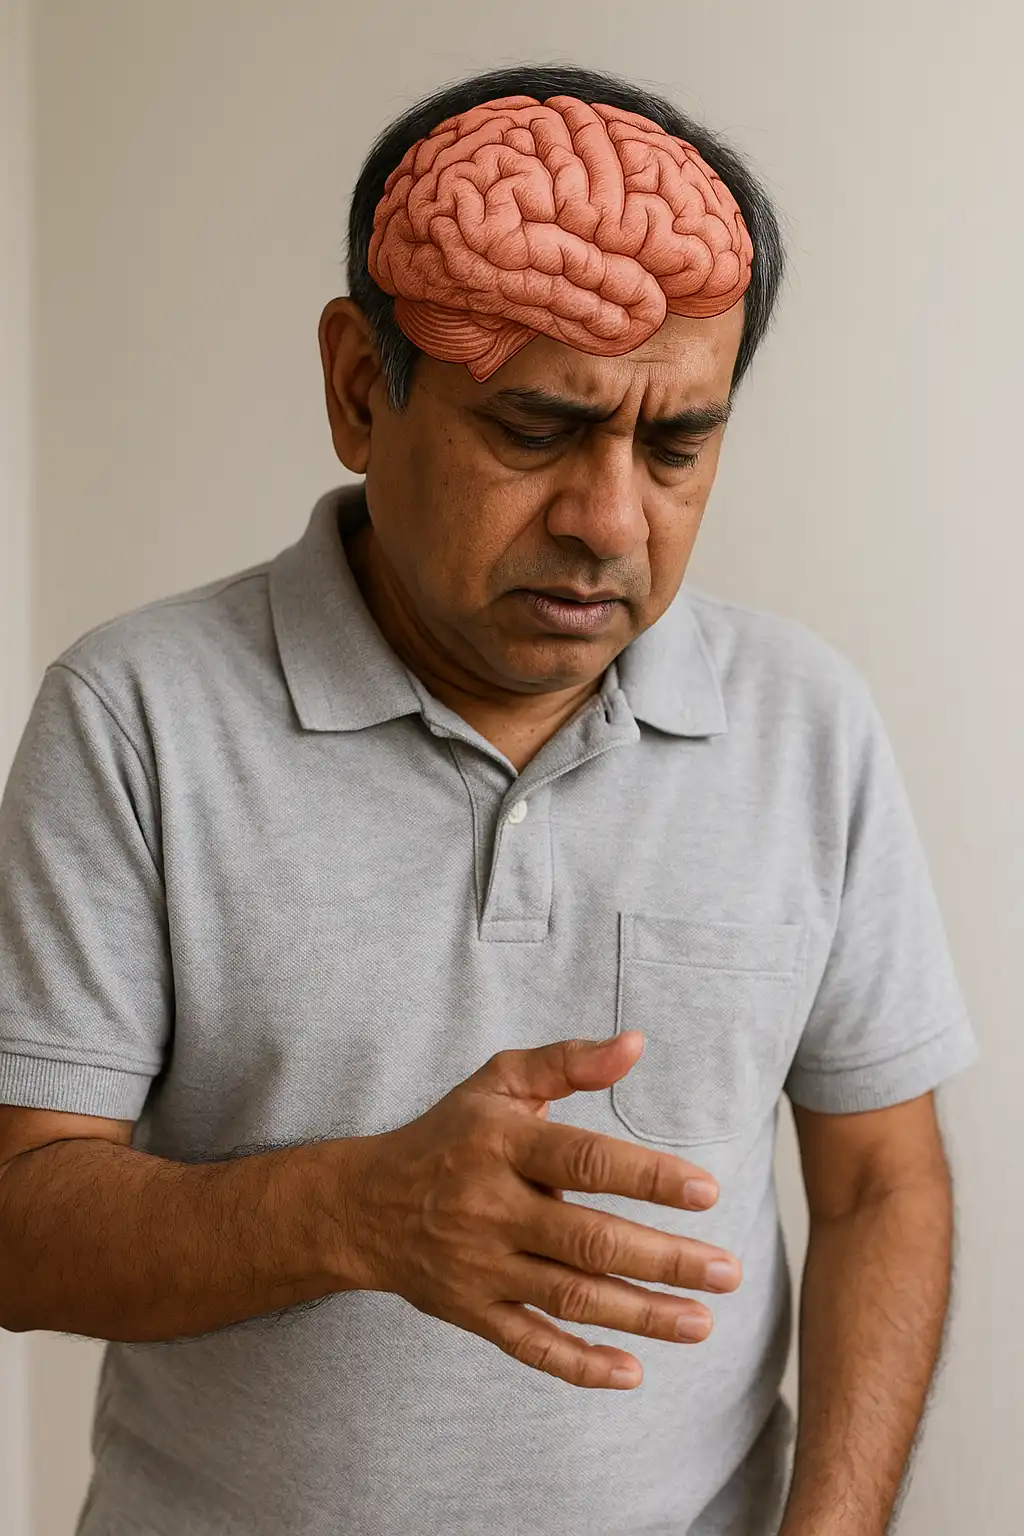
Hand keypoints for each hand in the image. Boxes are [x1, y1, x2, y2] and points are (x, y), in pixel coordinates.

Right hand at [344, 1031, 741, 1390]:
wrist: (361, 1204)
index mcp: (501, 1144)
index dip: (648, 1178)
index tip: (707, 1193)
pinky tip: (632, 1372)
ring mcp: (480, 1267)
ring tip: (703, 1322)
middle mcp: (490, 1208)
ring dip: (641, 1315)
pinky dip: (580, 1364)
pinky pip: (530, 1346)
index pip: (585, 1162)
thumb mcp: (498, 1082)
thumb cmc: (448, 1134)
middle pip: (588, 1240)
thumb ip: (567, 1062)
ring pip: (569, 1297)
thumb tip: (635, 1043)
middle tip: (728, 1271)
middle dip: (664, 1260)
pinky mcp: (472, 1312)